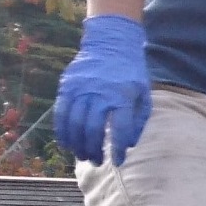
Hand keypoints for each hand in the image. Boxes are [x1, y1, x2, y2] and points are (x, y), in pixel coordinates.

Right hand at [54, 15, 153, 164]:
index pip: (120, 129)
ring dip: (77, 143)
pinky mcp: (67, 86)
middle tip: (96, 161)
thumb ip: (138, 120)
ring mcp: (81, 89)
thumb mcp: (144, 95)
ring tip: (82, 155)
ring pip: (74, 123)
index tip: (117, 161)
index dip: (118, 149)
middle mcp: (100, 94)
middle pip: (93, 129)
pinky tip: (66, 142)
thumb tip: (128, 144)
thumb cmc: (131, 74)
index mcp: (123, 97)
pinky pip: (61, 112)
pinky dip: (62, 130)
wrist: (111, 44)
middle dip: (93, 149)